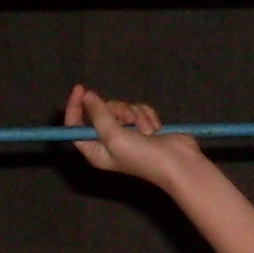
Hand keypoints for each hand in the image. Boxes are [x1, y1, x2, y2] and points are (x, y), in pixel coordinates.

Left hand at [66, 85, 202, 185]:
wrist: (178, 162)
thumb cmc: (142, 156)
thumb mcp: (114, 136)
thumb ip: (98, 115)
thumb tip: (87, 96)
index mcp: (96, 150)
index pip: (76, 126)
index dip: (76, 107)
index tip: (81, 89)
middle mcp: (109, 141)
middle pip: (102, 112)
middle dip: (118, 111)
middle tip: (129, 120)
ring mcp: (127, 133)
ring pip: (123, 108)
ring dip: (136, 116)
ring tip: (147, 131)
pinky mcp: (143, 126)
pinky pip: (138, 109)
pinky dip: (147, 116)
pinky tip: (155, 129)